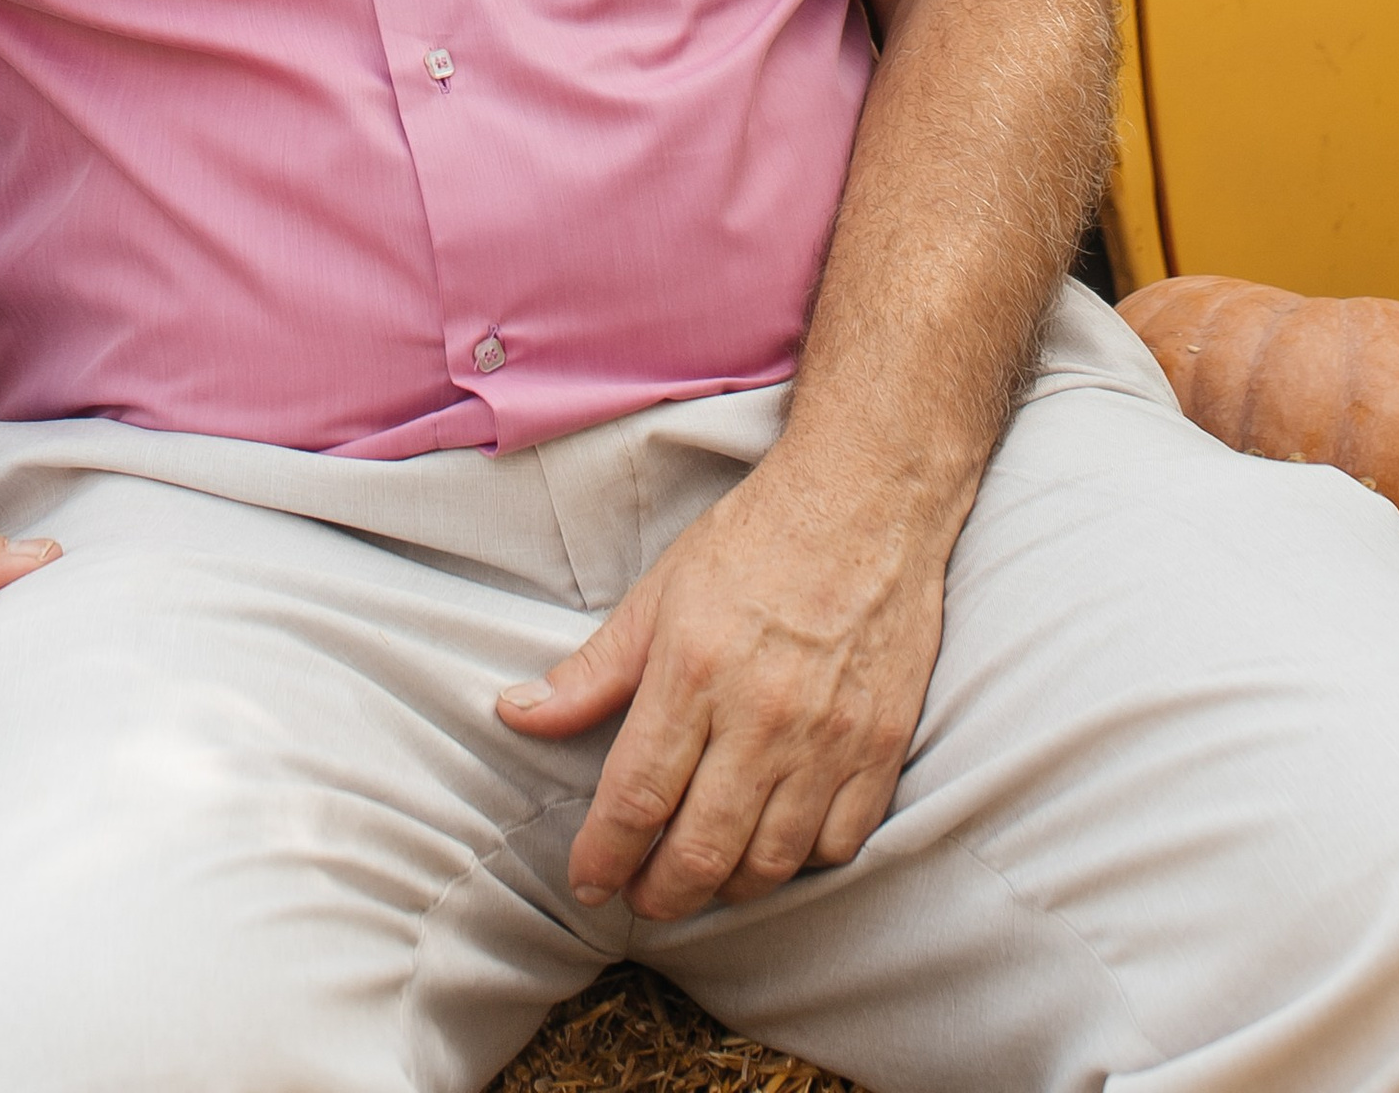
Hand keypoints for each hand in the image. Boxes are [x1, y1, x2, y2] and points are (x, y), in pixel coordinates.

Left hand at [496, 454, 949, 920]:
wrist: (865, 501)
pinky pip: (839, 845)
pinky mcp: (881, 746)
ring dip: (724, 888)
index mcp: (693, 670)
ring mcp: (828, 737)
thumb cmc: (755, 541)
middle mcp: (762, 715)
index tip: (586, 881)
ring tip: (697, 877)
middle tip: (638, 896)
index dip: (604, 856)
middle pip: (701, 850)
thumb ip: (591, 671)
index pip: (636, 796)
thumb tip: (517, 714)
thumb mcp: (657, 595)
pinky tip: (771, 848)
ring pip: (770, 863)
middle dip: (658, 894)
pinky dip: (800, 865)